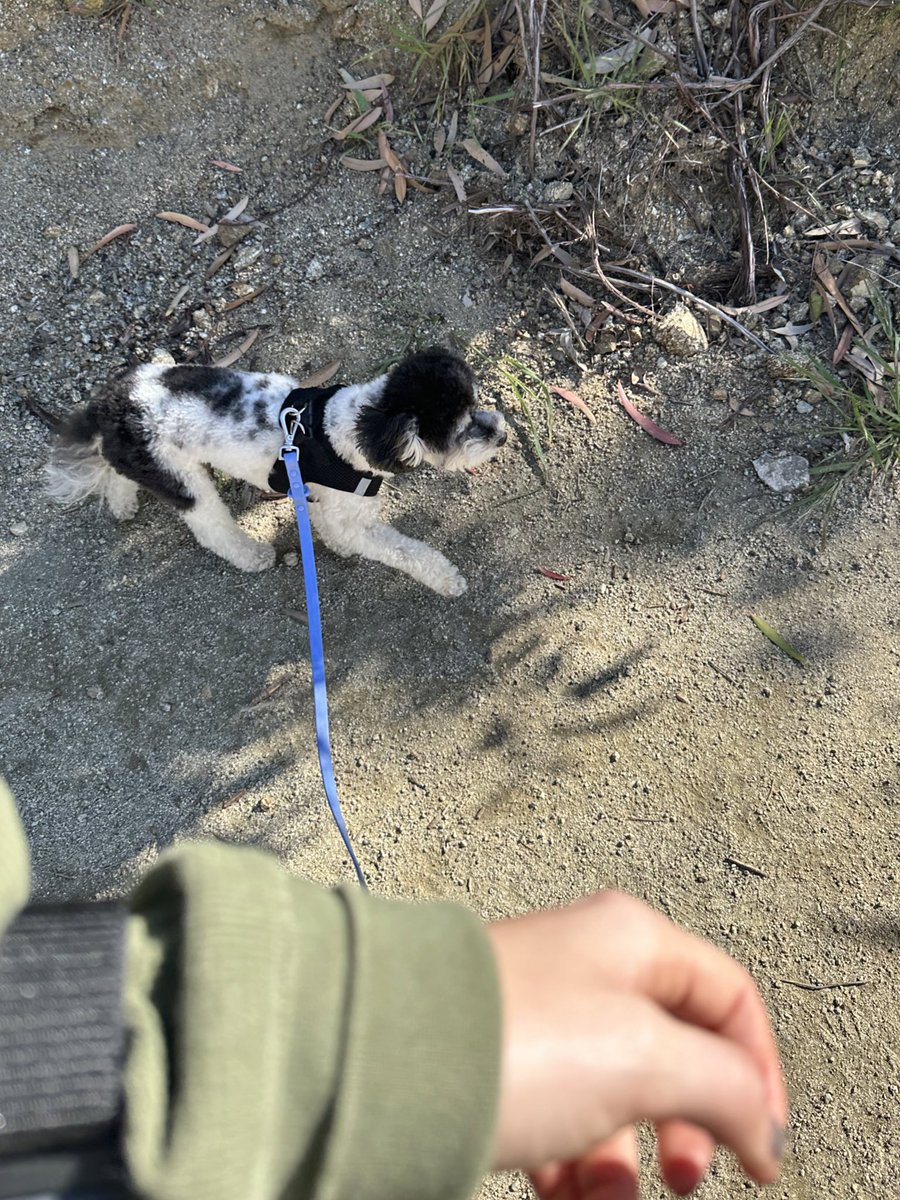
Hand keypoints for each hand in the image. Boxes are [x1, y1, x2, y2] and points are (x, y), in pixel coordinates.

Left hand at [487, 891, 786, 1198]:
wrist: (389, 1059)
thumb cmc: (521, 1040)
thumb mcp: (647, 1059)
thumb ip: (726, 1087)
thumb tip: (764, 1128)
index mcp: (633, 942)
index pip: (730, 1000)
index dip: (760, 1077)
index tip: (762, 1157)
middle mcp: (590, 968)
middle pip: (675, 1054)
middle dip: (689, 1127)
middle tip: (682, 1179)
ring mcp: (543, 1017)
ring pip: (616, 1099)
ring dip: (624, 1164)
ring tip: (603, 1199)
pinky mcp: (501, 1064)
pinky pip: (560, 1122)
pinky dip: (572, 1169)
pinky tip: (560, 1195)